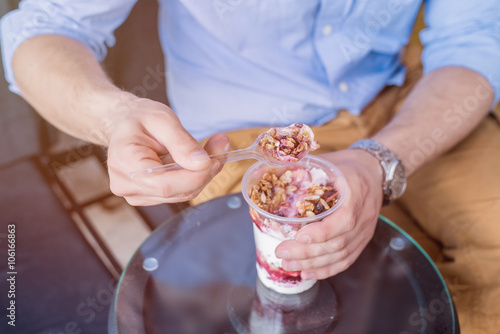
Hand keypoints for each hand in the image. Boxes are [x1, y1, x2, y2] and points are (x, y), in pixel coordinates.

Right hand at [106, 97, 229, 204]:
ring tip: (212, 148)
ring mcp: (136, 194)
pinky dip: (193, 177)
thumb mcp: (161, 119)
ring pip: (182, 193)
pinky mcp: (148, 196)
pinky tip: (196, 160)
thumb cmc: (139, 118)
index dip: (195, 176)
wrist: (124, 123)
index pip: (165, 185)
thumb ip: (181, 142)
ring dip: (202, 174)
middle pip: (176, 192)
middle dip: (204, 172)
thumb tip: (202, 163)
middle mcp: (126, 185)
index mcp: (124, 163)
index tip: (214, 159)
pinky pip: (179, 192)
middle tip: (221, 145)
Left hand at [275, 149, 383, 279]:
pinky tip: (308, 273)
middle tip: (282, 253)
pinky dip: (327, 269)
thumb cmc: (347, 165)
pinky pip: (347, 259)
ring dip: (314, 264)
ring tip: (289, 265)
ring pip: (342, 254)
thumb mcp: (327, 161)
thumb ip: (301, 170)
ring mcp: (365, 229)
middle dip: (308, 252)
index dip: (321, 232)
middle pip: (338, 242)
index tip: (298, 237)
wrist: (375, 170)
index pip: (344, 219)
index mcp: (356, 191)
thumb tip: (267, 175)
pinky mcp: (363, 239)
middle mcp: (364, 214)